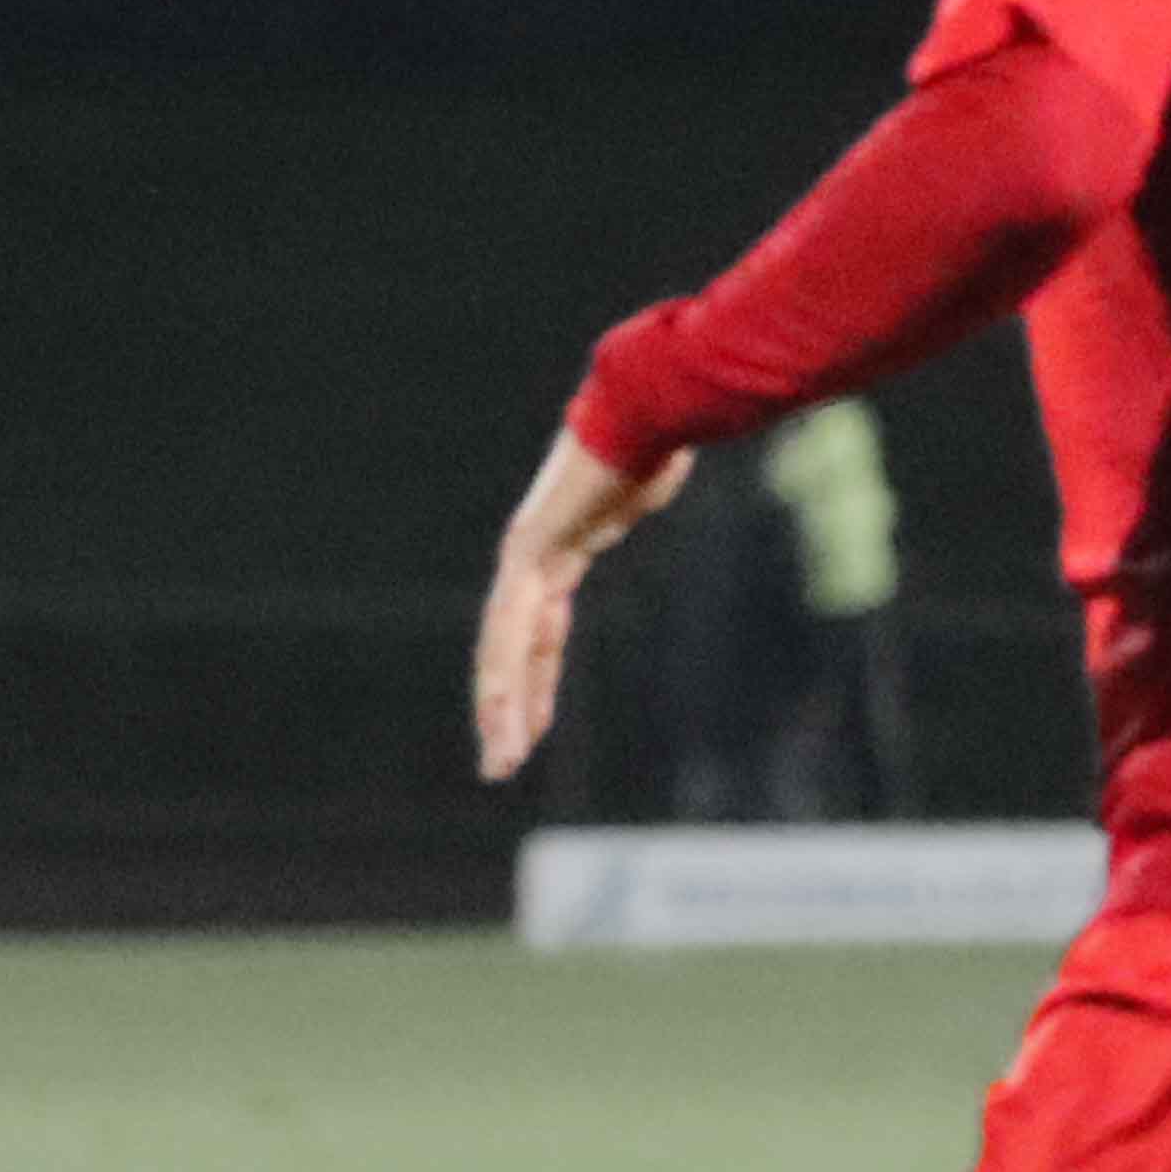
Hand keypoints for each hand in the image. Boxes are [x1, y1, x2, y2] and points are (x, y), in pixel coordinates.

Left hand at [468, 426, 693, 782]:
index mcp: (557, 551)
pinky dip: (506, 677)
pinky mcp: (531, 553)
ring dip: (501, 711)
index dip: (531, 682)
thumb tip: (670, 463)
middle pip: (512, 651)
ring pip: (504, 651)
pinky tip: (503, 719)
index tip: (534, 725)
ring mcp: (526, 555)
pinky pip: (514, 629)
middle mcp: (532, 558)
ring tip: (501, 764)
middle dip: (507, 710)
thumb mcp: (648, 480)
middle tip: (501, 764)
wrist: (642, 407)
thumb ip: (642, 489)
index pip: (536, 632)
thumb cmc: (655, 437)